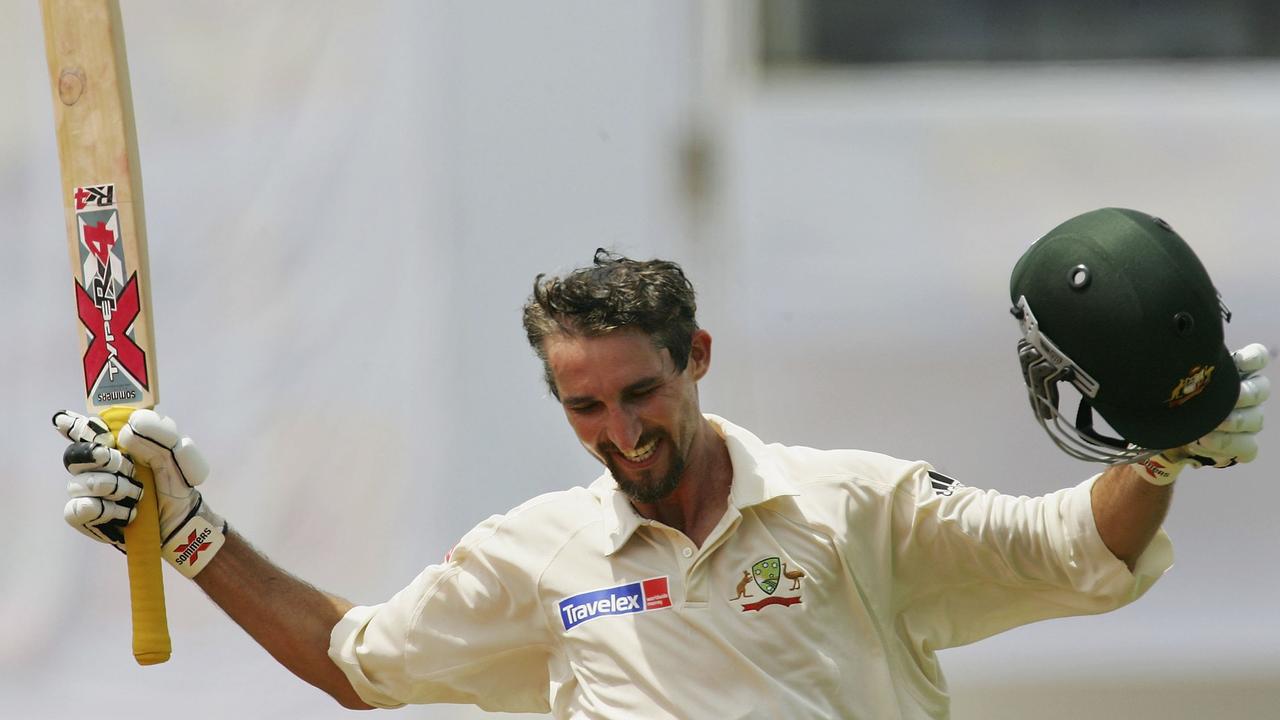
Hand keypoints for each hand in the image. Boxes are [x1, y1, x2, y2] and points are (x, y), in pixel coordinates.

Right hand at [54, 409, 225, 575]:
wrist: (179, 518)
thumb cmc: (174, 481)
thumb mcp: (178, 452)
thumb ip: (160, 433)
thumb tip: (126, 431)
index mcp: (113, 443)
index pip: (84, 428)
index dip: (73, 425)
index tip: (66, 421)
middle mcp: (94, 464)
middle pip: (75, 454)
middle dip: (105, 459)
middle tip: (130, 468)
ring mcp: (86, 489)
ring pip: (82, 483)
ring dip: (117, 488)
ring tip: (138, 495)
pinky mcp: (83, 515)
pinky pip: (81, 507)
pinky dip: (108, 510)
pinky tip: (127, 512)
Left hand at [1136, 343, 1269, 484]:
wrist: (1165, 430)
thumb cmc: (1170, 399)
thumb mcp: (1170, 383)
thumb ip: (1177, 372)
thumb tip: (1166, 358)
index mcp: (1235, 372)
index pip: (1256, 358)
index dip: (1252, 358)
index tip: (1236, 360)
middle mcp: (1248, 395)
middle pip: (1261, 389)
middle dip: (1244, 394)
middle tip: (1221, 400)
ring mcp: (1249, 420)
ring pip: (1256, 419)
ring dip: (1234, 423)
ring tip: (1206, 427)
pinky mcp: (1244, 445)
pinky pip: (1248, 447)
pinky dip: (1227, 446)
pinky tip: (1201, 443)